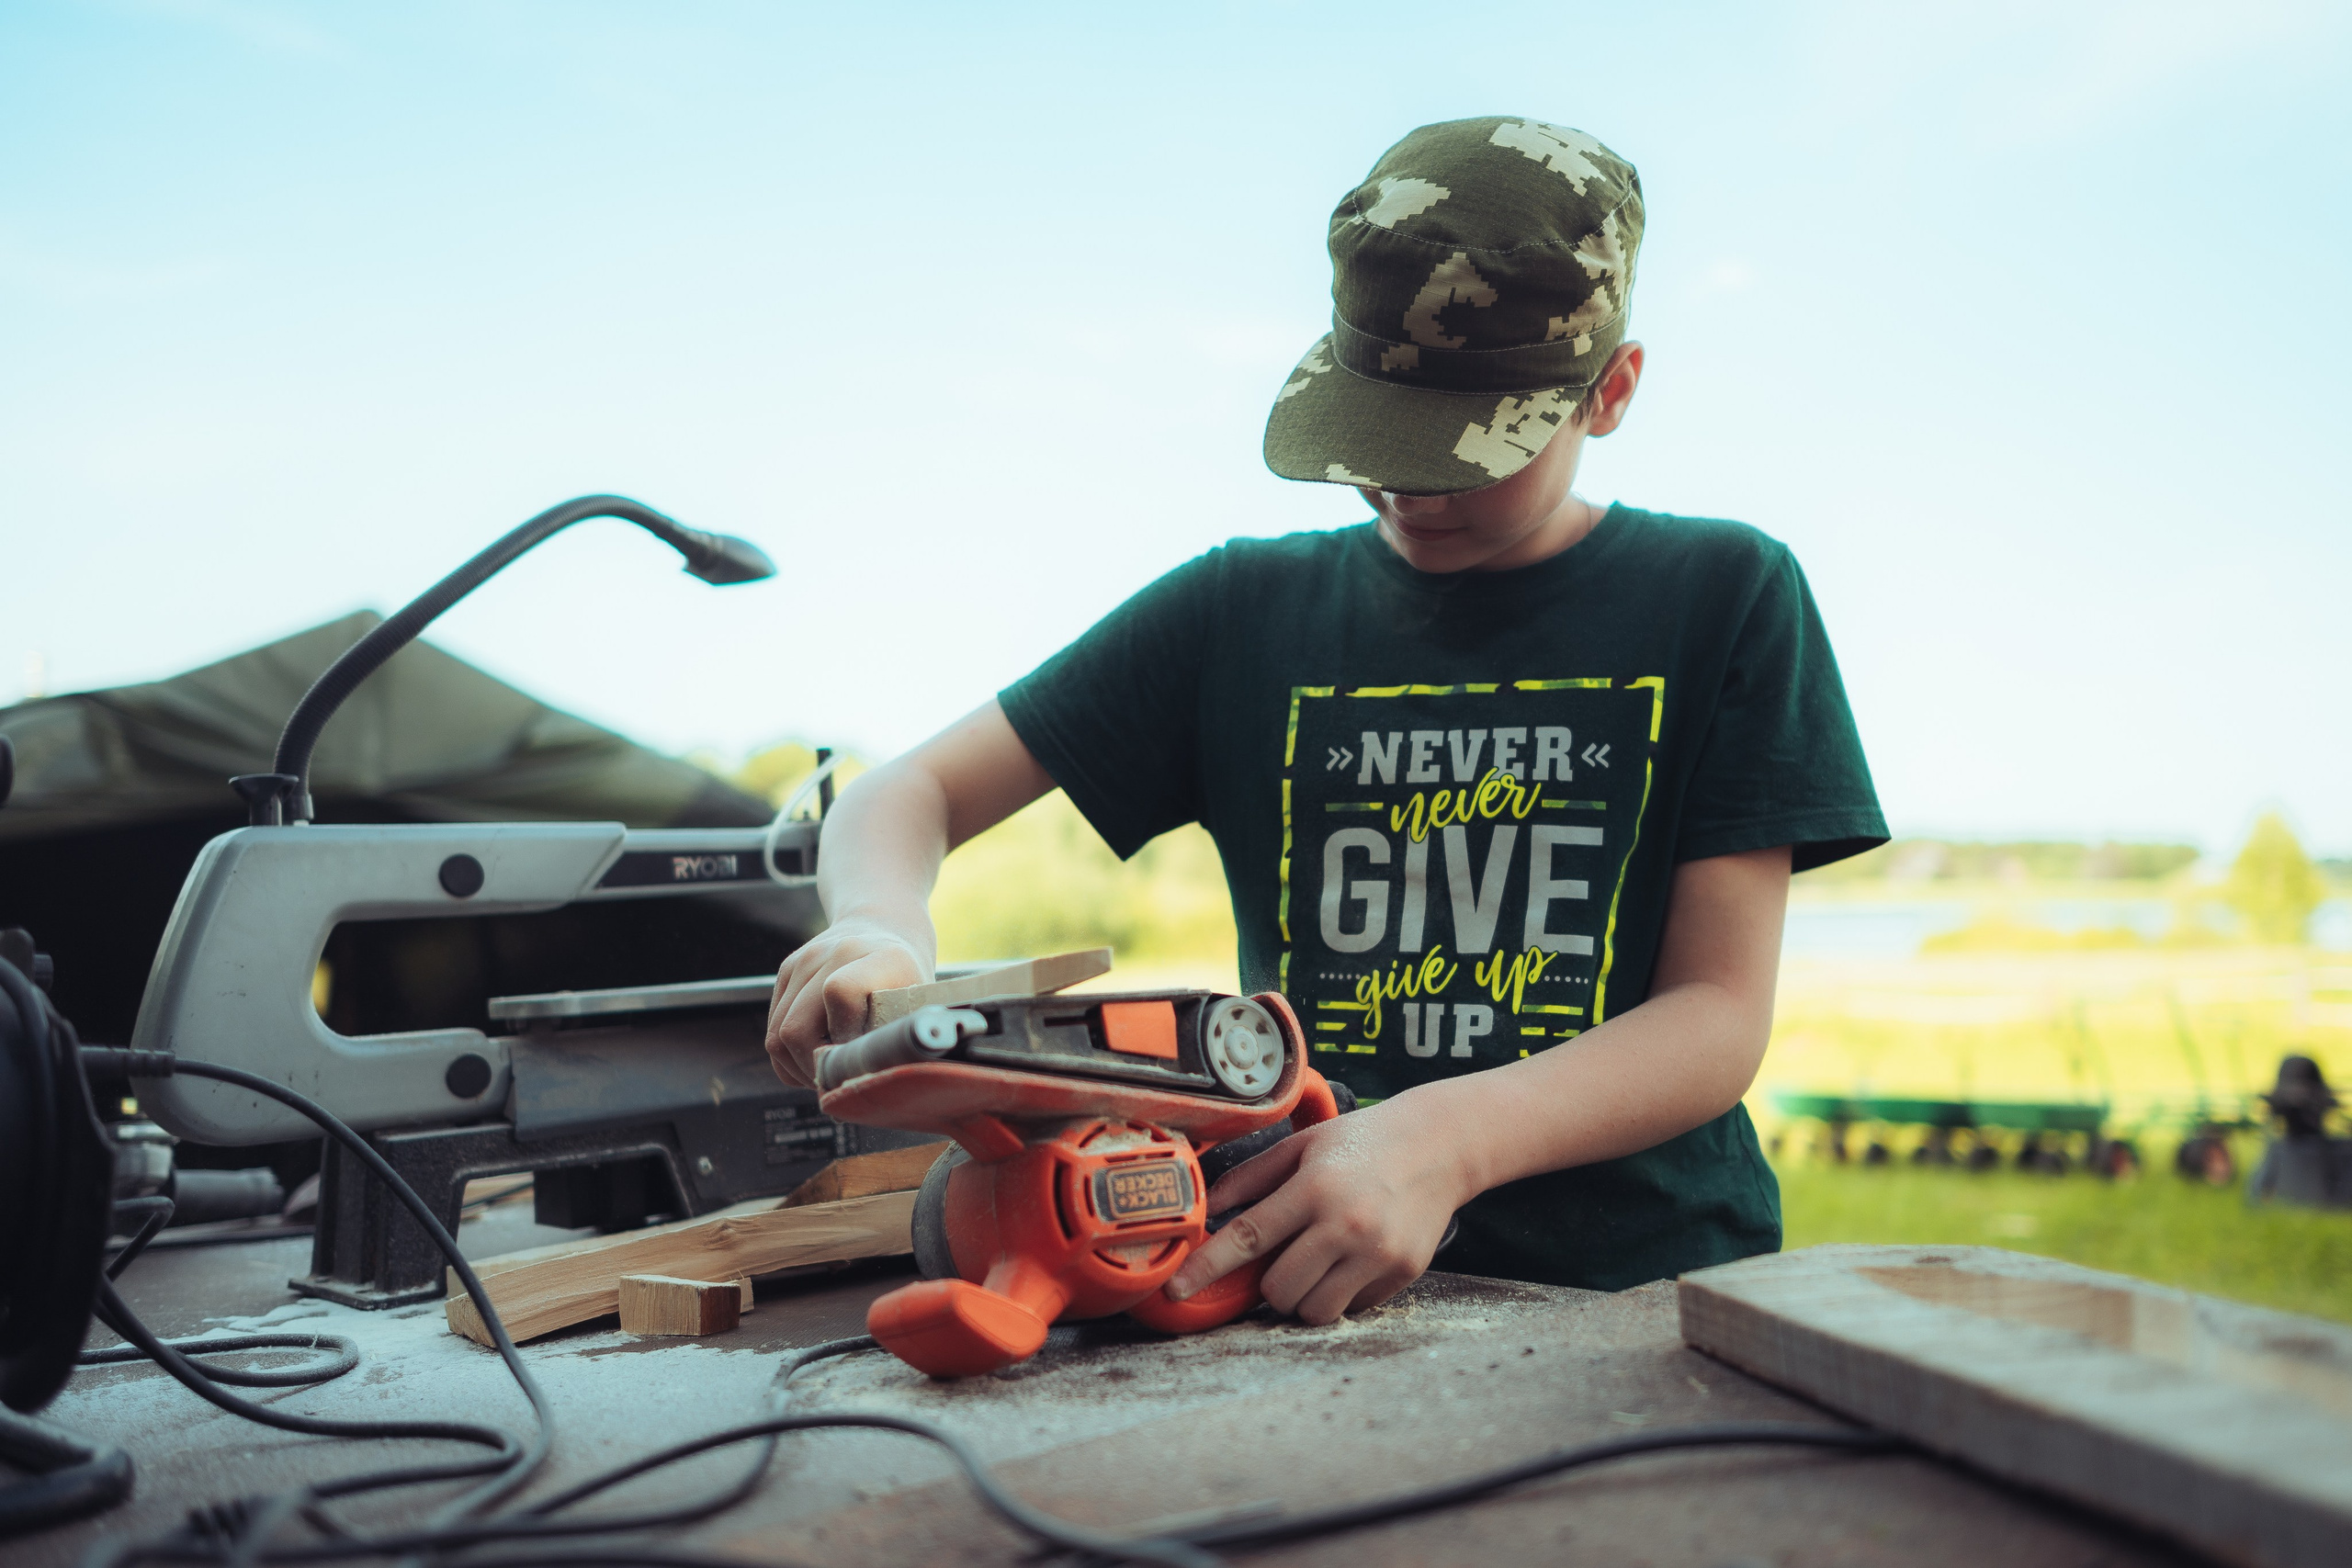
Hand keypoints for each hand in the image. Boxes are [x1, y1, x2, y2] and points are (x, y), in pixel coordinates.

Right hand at [764, 920, 927, 1088]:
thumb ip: (896, 1040)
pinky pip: (772, 1030)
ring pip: (776, 1036)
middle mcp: (832, 952)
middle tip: (838, 1082)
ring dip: (798, 1068)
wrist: (883, 927)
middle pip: (795, 1027)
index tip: (860, 1055)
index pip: (839, 992)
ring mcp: (802, 961)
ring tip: (827, 1074)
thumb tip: (871, 1083)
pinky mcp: (785, 972)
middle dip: (813, 1068)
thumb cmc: (906, 979)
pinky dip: (789, 1058)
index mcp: (878, 957)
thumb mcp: (917, 1005)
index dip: (843, 1035)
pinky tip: (814, 1060)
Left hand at [1163, 1092, 1473, 1324]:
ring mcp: (1377, 1254)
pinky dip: (1341, 1293)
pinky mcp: (1401, 1273)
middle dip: (1269, 1283)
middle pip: (1279, 1289)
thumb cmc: (1362, 1141)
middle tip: (1282, 1257)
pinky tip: (1351, 1259)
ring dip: (1303, 1296)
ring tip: (1315, 1262)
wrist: (1439, 1146)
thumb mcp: (1302, 1144)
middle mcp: (1346, 1225)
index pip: (1248, 1238)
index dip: (1207, 1268)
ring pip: (1314, 1310)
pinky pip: (1352, 1307)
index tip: (1176, 1290)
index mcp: (1313, 1188)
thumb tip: (1207, 1208)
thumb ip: (1251, 1177)